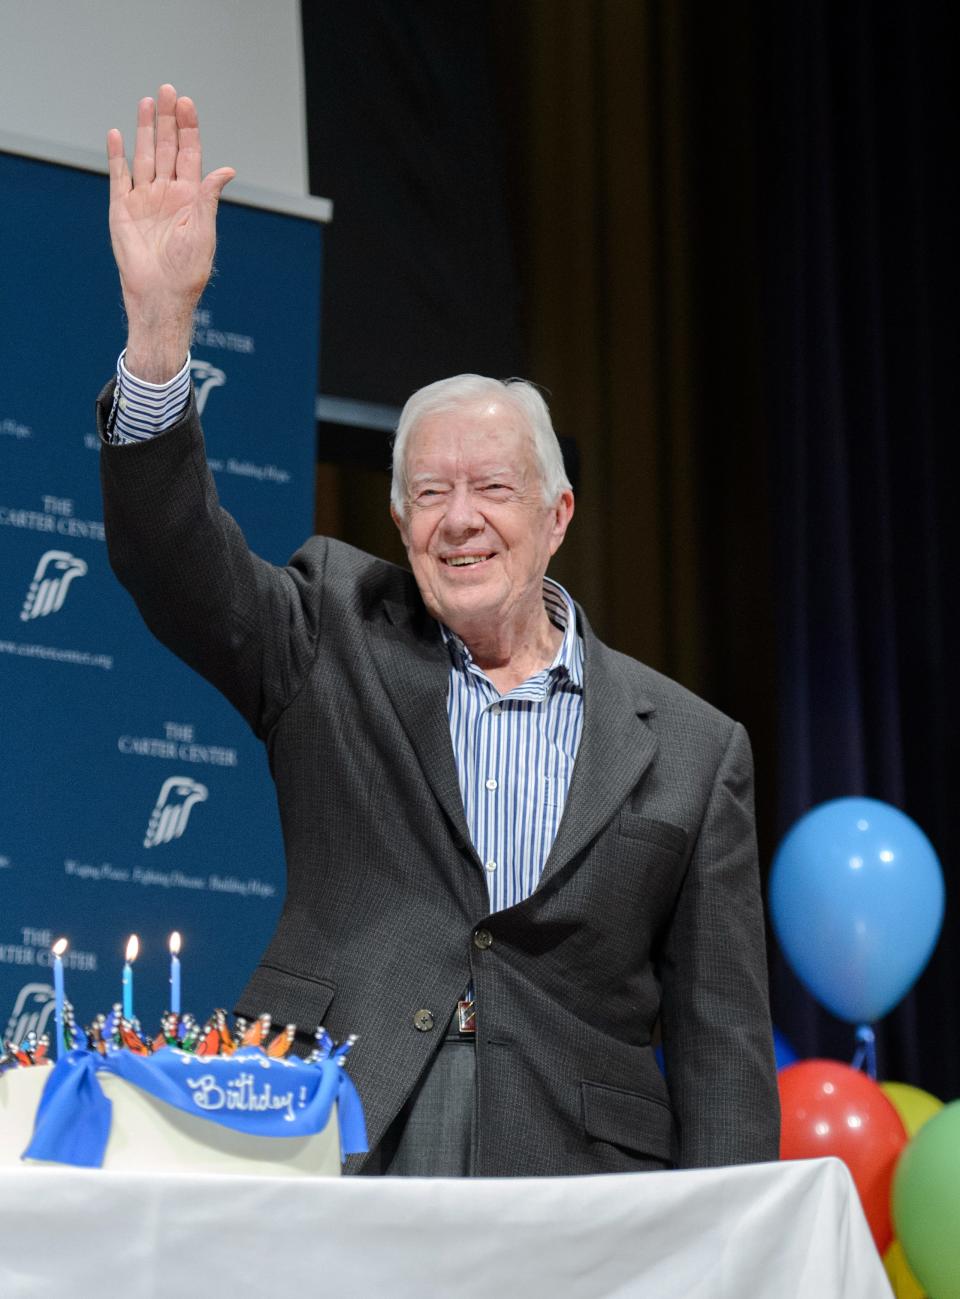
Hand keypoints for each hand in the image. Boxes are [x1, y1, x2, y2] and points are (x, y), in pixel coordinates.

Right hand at [107, 84, 234, 380]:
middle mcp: (167, 194)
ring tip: (147, 102)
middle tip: (167, 91)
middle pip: (166, 148)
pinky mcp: (122, 209)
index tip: (187, 103)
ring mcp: (144, 199)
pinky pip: (119, 177)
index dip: (189, 129)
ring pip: (144, 156)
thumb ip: (209, 197)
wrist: (160, 294)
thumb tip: (227, 170)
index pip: (189, 154)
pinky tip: (119, 134)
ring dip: (145, 130)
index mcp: (190, 198)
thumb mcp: (204, 231)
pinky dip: (118, 156)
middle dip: (168, 120)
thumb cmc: (188, 271)